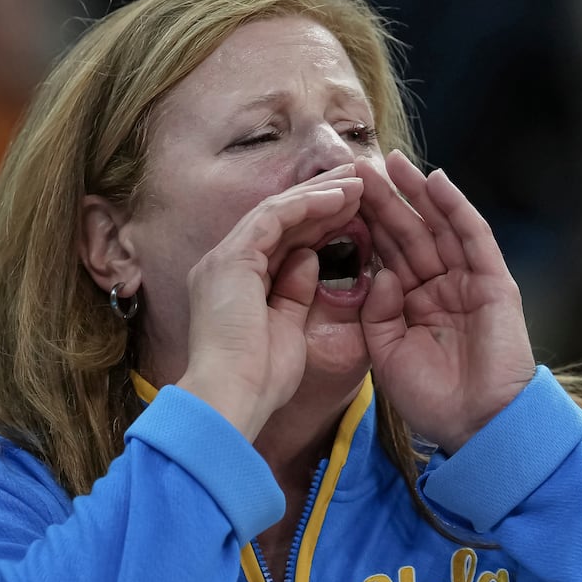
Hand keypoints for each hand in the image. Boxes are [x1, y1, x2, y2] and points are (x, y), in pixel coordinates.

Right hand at [177, 165, 363, 438]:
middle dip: (320, 199)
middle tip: (358, 182)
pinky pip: (274, 218)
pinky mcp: (232, 259)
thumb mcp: (287, 328)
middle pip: (278, 220)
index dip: (318, 223)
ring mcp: (224, 260)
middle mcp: (223, 265)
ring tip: (357, 182)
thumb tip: (309, 260)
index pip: (282, 242)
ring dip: (319, 195)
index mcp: (235, 285)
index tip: (353, 214)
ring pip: (277, 211)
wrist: (231, 398)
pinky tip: (339, 198)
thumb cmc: (260, 380)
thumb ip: (294, 292)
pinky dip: (307, 206)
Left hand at [359, 151, 534, 454]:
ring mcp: (468, 282)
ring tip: (390, 161)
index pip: (385, 253)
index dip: (362, 224)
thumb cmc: (431, 399)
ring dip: (415, 192)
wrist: (476, 426)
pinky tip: (435, 181)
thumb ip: (376, 310)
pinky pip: (473, 237)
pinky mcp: (493, 283)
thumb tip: (377, 271)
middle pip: (408, 232)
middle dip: (382, 199)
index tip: (334, 196)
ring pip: (438, 226)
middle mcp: (440, 286)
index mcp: (412, 303)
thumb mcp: (386, 352)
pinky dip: (455, 208)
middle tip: (355, 165)